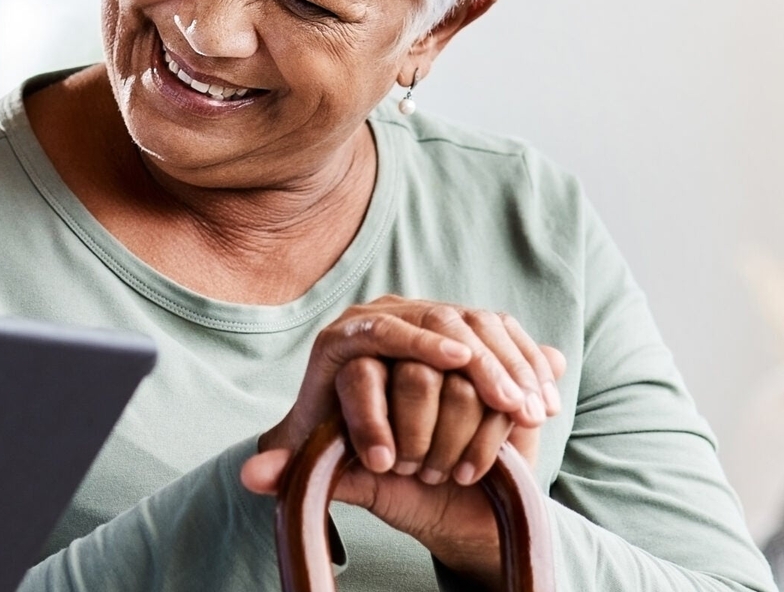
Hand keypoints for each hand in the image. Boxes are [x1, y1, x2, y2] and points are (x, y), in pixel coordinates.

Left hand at [241, 298, 567, 584]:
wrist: (393, 443)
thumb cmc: (352, 454)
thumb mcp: (323, 464)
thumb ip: (290, 469)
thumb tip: (252, 478)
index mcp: (342, 341)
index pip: (376, 330)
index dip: (416, 343)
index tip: (452, 362)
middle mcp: (385, 316)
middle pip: (436, 320)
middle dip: (476, 361)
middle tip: (504, 399)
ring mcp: (431, 317)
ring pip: (477, 323)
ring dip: (509, 366)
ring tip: (527, 409)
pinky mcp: (472, 328)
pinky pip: (506, 333)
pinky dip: (528, 365)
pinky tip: (543, 402)